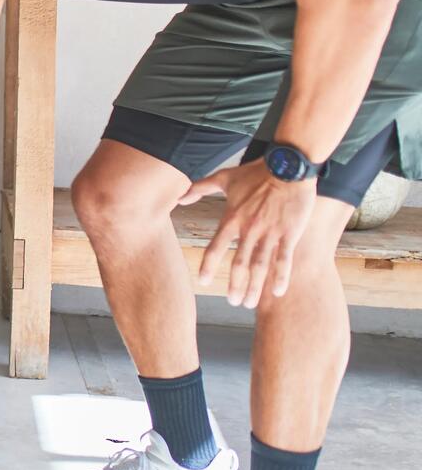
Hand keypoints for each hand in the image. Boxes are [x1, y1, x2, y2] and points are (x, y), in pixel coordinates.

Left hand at [178, 158, 317, 307]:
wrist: (288, 166)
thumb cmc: (255, 172)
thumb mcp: (224, 178)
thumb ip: (199, 188)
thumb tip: (179, 197)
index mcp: (232, 219)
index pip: (216, 247)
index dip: (209, 266)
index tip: (204, 282)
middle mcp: (249, 229)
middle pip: (239, 263)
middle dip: (235, 285)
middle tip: (233, 302)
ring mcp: (270, 232)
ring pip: (260, 266)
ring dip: (255, 287)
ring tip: (250, 304)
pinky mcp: (290, 233)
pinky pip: (285, 259)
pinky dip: (281, 276)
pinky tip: (278, 292)